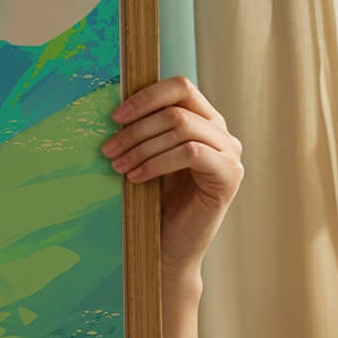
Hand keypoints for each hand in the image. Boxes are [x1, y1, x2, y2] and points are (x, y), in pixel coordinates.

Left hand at [102, 76, 243, 282]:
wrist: (169, 249)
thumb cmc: (156, 203)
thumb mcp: (148, 158)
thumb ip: (144, 131)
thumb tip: (115, 109)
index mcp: (203, 121)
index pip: (180, 88)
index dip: (145, 97)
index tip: (115, 117)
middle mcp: (221, 133)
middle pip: (176, 109)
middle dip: (136, 129)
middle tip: (109, 149)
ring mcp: (229, 153)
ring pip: (181, 128)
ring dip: (142, 146)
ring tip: (118, 165)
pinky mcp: (228, 175)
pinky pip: (190, 153)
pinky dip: (157, 162)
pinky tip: (137, 177)